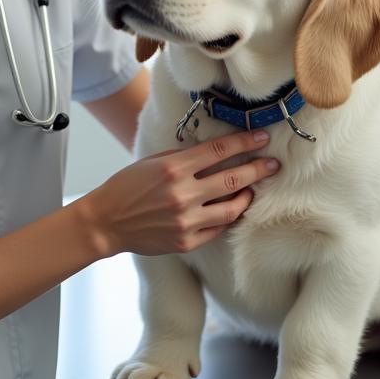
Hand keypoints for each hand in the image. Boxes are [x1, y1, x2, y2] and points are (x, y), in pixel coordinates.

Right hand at [77, 130, 279, 257]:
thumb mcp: (153, 161)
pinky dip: (228, 217)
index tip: (261, 137)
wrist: (106, 222)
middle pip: (233, 178)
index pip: (219, 151)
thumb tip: (215, 152)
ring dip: (247, 196)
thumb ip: (184, 158)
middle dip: (258, 169)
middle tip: (273, 164)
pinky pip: (218, 228)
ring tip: (254, 189)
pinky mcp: (186, 241)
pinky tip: (233, 209)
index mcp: (173, 167)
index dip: (245, 142)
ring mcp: (186, 220)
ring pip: (232, 208)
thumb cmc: (127, 186)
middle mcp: (183, 194)